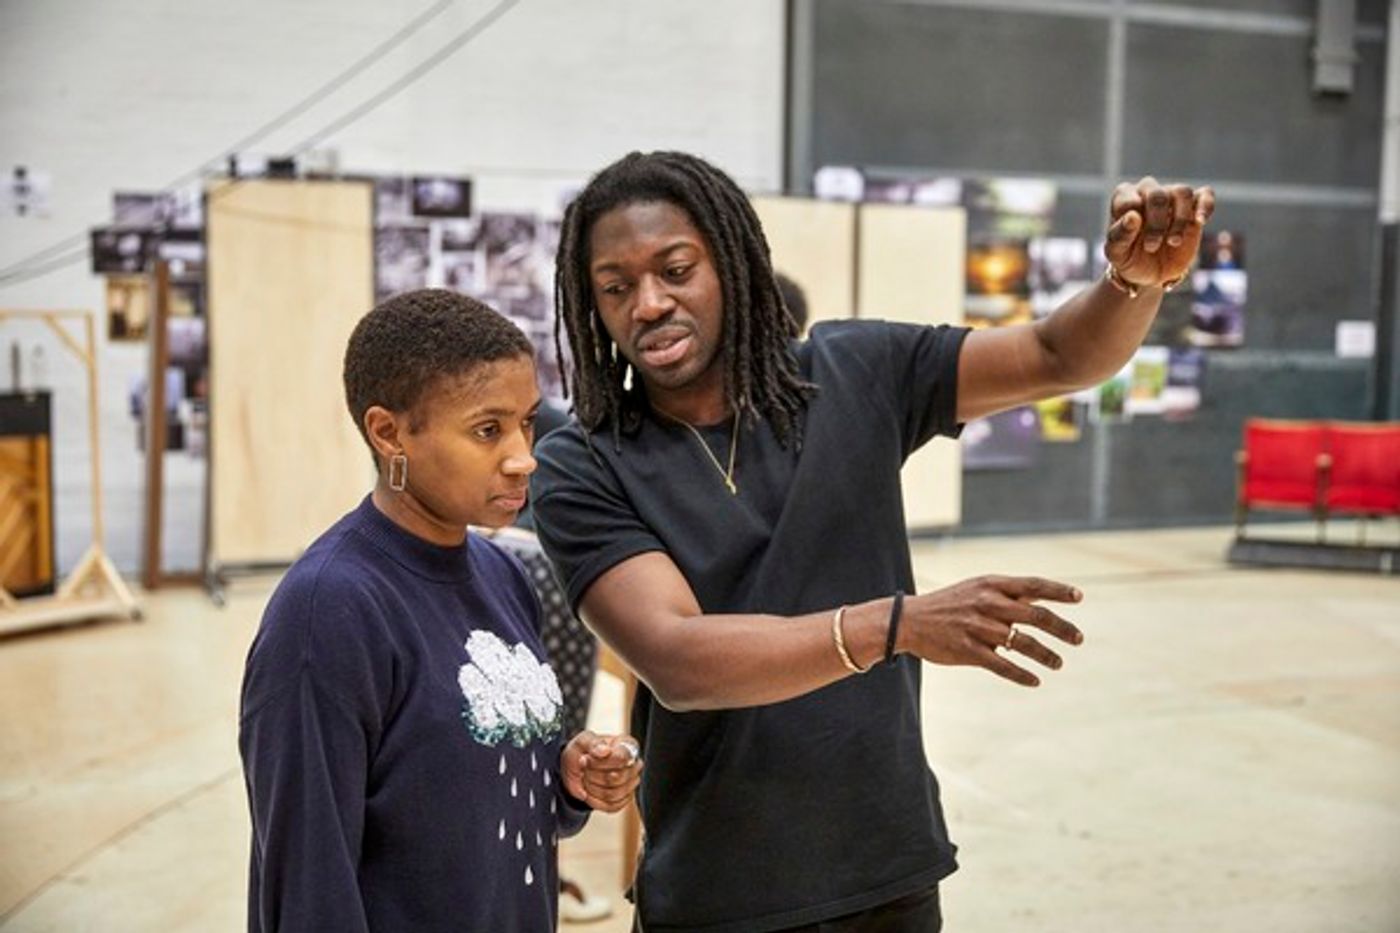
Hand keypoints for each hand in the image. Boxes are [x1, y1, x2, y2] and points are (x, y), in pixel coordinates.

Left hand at [560, 730, 642, 812]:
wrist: (576, 767)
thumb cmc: (583, 751)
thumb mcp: (582, 741)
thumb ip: (594, 744)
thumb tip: (605, 751)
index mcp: (627, 745)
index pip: (622, 758)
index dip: (600, 761)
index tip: (585, 758)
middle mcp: (633, 764)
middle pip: (617, 778)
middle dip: (593, 775)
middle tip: (583, 768)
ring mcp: (630, 783)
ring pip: (613, 794)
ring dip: (592, 788)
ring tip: (585, 778)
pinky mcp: (624, 799)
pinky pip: (611, 806)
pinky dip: (594, 801)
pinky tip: (588, 791)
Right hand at [898, 575, 1083, 686]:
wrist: (908, 620)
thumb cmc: (949, 604)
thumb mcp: (976, 589)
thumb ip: (1006, 594)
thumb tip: (1041, 600)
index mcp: (991, 585)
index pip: (1032, 585)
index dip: (1058, 591)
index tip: (1079, 597)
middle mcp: (988, 604)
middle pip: (1036, 615)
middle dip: (1062, 628)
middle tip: (1078, 639)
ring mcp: (978, 628)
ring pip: (1023, 643)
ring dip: (1046, 655)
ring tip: (1058, 663)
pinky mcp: (968, 651)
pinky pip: (1002, 666)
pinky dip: (1022, 675)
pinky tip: (1035, 680)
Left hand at [1104, 177, 1215, 287]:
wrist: (1149, 274)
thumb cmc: (1128, 259)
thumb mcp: (1117, 254)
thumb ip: (1120, 235)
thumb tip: (1133, 217)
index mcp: (1124, 199)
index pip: (1128, 197)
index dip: (1132, 220)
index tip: (1133, 240)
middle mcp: (1148, 192)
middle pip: (1158, 194)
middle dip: (1156, 223)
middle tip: (1152, 247)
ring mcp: (1172, 199)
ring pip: (1182, 192)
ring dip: (1179, 220)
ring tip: (1173, 242)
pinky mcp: (1193, 209)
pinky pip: (1204, 194)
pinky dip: (1205, 205)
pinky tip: (1200, 221)